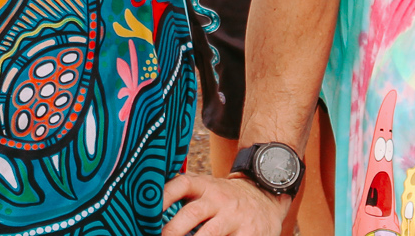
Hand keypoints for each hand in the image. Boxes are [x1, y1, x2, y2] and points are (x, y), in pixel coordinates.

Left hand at [160, 173, 288, 235]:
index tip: (148, 213)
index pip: (182, 184)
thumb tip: (151, 215)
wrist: (266, 197)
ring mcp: (234, 217)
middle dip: (172, 231)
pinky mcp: (248, 234)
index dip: (164, 196)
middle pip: (192, 213)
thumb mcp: (208, 190)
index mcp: (205, 186)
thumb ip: (186, 199)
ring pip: (209, 234)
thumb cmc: (225, 200)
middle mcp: (219, 199)